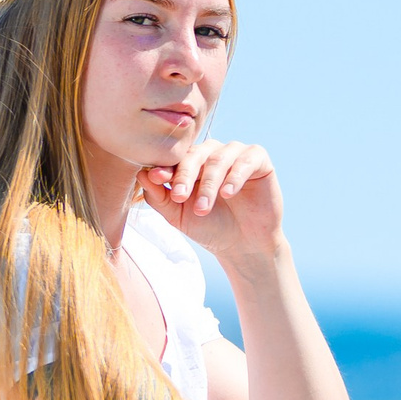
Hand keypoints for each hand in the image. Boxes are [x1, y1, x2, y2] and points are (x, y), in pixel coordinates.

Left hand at [141, 140, 283, 265]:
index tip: (156, 179)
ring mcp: (237, 154)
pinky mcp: (258, 160)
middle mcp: (214, 153)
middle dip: (185, 175)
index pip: (178, 157)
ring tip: (203, 208)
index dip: (166, 167)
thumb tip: (142, 175)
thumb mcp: (179, 216)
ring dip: (209, 183)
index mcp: (193, 162)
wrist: (243, 246)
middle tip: (179, 197)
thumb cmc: (210, 228)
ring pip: (219, 158)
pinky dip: (235, 176)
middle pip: (196, 154)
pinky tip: (227, 194)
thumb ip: (160, 197)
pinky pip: (246, 160)